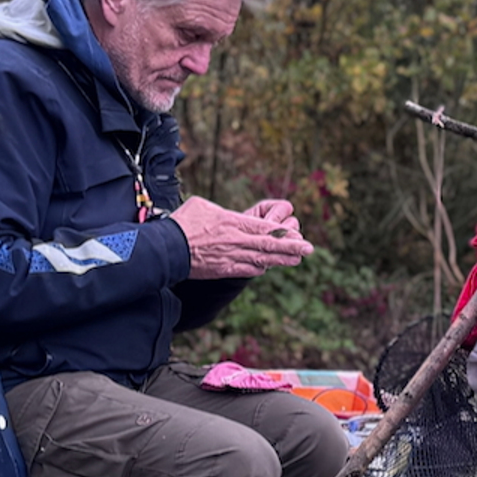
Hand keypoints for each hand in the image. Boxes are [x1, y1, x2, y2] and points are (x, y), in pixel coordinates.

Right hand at [171, 197, 313, 278]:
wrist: (167, 249)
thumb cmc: (183, 223)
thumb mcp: (203, 206)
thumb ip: (222, 212)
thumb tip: (226, 215)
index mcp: (234, 223)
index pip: (266, 229)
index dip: (285, 234)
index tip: (298, 235)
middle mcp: (237, 242)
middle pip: (270, 246)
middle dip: (292, 248)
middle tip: (309, 249)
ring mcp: (232, 258)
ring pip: (263, 260)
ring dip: (281, 260)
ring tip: (297, 259)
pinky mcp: (224, 270)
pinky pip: (247, 270)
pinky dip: (260, 268)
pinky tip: (267, 266)